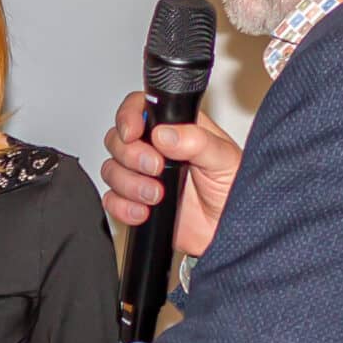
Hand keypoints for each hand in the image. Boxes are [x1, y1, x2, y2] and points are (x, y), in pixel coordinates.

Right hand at [100, 94, 240, 260]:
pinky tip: (144, 211)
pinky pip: (111, 200)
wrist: (226, 233)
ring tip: (156, 195)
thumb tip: (165, 133)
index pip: (140, 108)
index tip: (134, 133)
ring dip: (129, 184)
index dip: (129, 116)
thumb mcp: (224, 160)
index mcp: (177, 128)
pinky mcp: (135, 202)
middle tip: (156, 168)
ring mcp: (143, 176)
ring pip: (111, 170)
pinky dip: (122, 207)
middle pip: (118, 139)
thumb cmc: (232, 193)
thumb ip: (197, 141)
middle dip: (131, 155)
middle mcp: (156, 150)